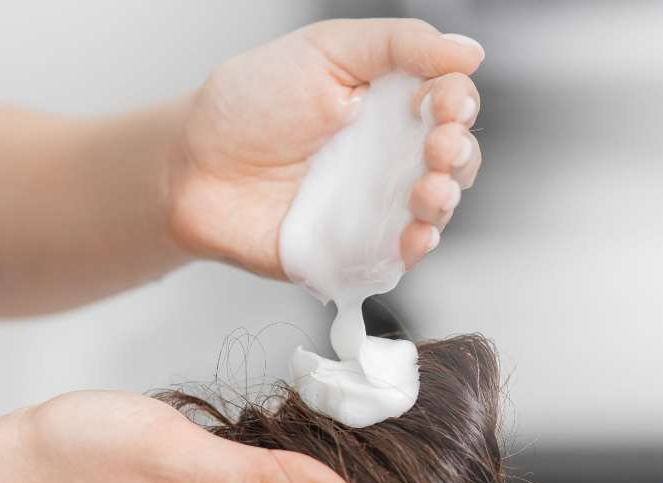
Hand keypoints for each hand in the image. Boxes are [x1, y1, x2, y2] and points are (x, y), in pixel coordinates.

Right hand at [0, 391, 355, 482]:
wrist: (10, 470)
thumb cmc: (82, 462)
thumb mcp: (181, 460)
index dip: (356, 477)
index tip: (363, 429)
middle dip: (331, 463)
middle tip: (332, 407)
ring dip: (297, 458)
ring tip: (298, 414)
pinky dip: (264, 458)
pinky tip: (257, 432)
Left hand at [167, 18, 483, 278]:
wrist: (194, 166)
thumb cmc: (249, 105)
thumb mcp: (326, 49)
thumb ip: (398, 44)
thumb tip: (468, 52)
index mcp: (391, 102)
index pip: (449, 103)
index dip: (457, 104)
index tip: (446, 103)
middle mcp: (391, 155)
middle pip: (455, 158)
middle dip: (458, 154)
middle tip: (439, 147)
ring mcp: (376, 205)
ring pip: (435, 208)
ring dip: (444, 200)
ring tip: (429, 191)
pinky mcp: (355, 250)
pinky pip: (399, 256)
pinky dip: (416, 248)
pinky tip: (415, 234)